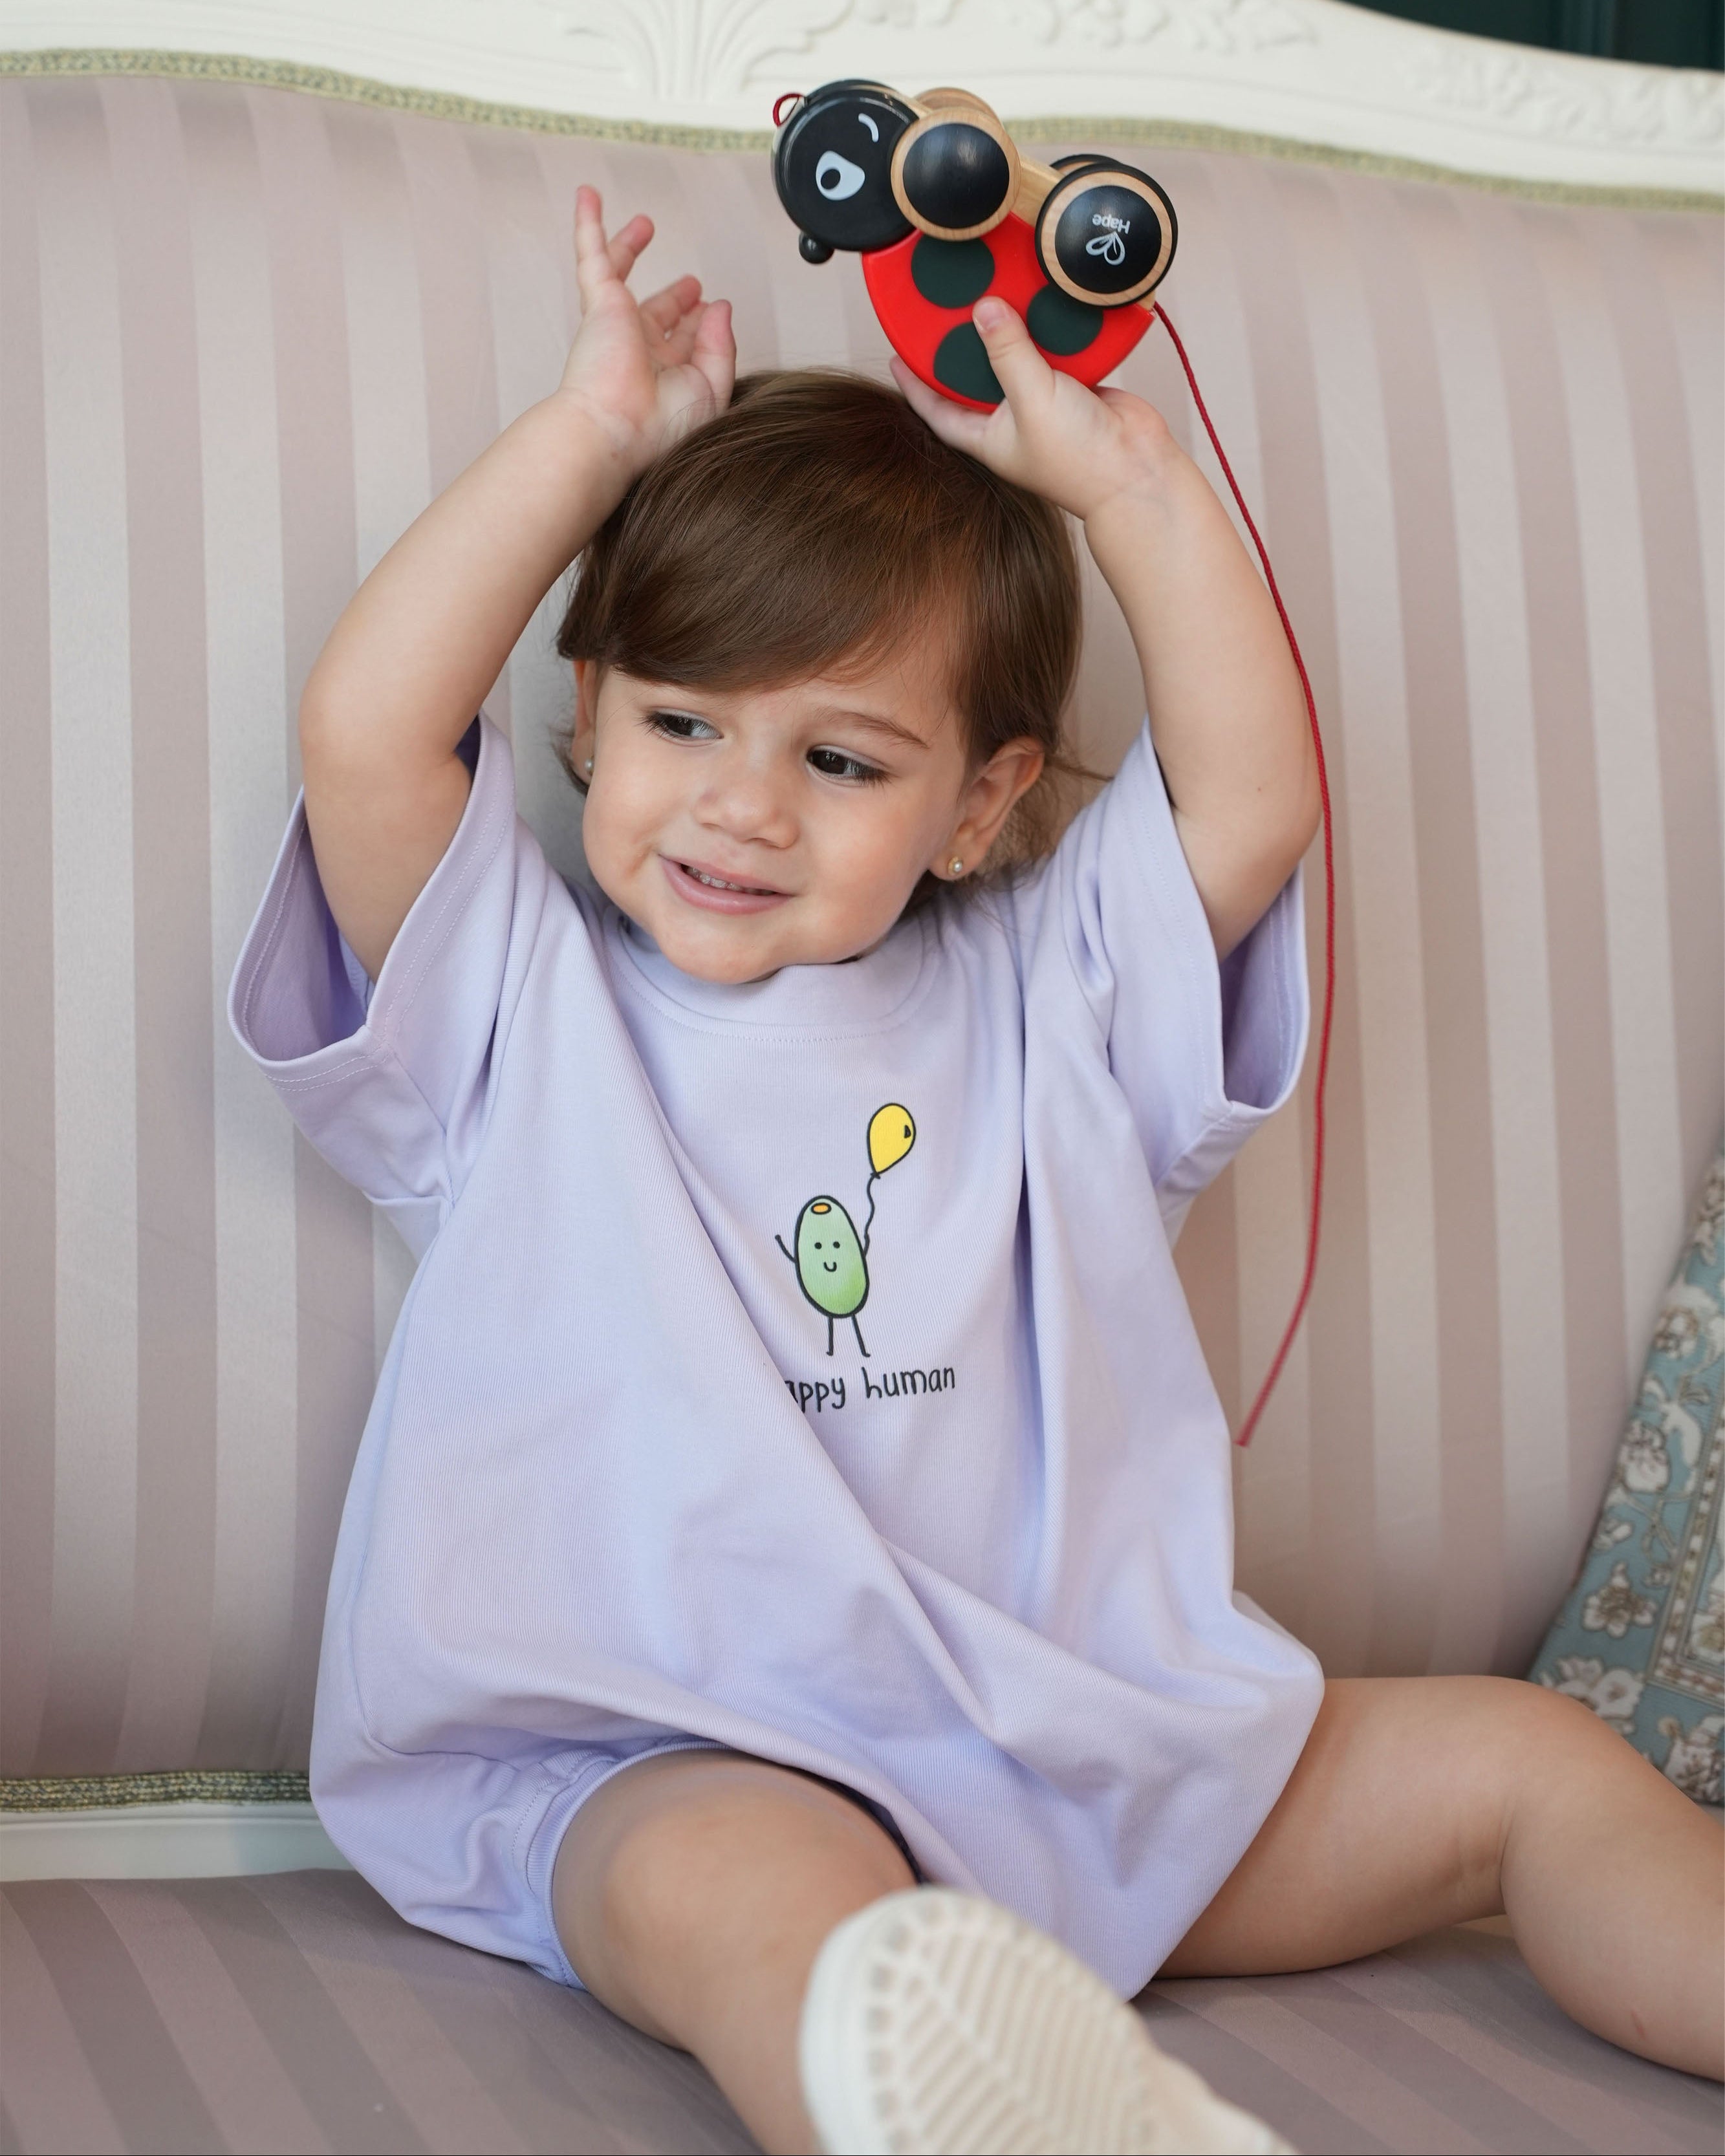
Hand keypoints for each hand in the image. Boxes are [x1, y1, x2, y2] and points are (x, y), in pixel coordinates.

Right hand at [559, 186, 735, 479]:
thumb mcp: (711, 388)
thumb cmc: (660, 425)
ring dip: (632, 251)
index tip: (715, 311)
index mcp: (665, 375)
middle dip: (676, 300)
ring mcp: (616, 324)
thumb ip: (721, 347)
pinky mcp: (600, 303)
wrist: (617, 427)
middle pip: (657, 313)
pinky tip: (588, 196)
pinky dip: (589, 224)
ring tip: (645, 225)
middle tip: (693, 287)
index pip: (685, 342)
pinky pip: (592, 254)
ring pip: (620, 275)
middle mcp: (638, 349)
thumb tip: (721, 308)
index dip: (701, 325)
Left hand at [890, 298, 1172, 522]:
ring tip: (996, 289)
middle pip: (975, 376)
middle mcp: (1012, 419)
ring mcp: (1045, 402)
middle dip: (963, 344)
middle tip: (948, 305)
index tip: (896, 356)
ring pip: (1018, 357)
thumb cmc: (1080, 460)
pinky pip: (1056, 350)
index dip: (914, 385)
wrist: (1138, 470)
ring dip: (1011, 328)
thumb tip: (981, 309)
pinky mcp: (1077, 385)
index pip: (938, 409)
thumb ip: (1006, 352)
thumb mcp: (1031, 399)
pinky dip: (1052, 330)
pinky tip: (1044, 302)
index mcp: (988, 436)